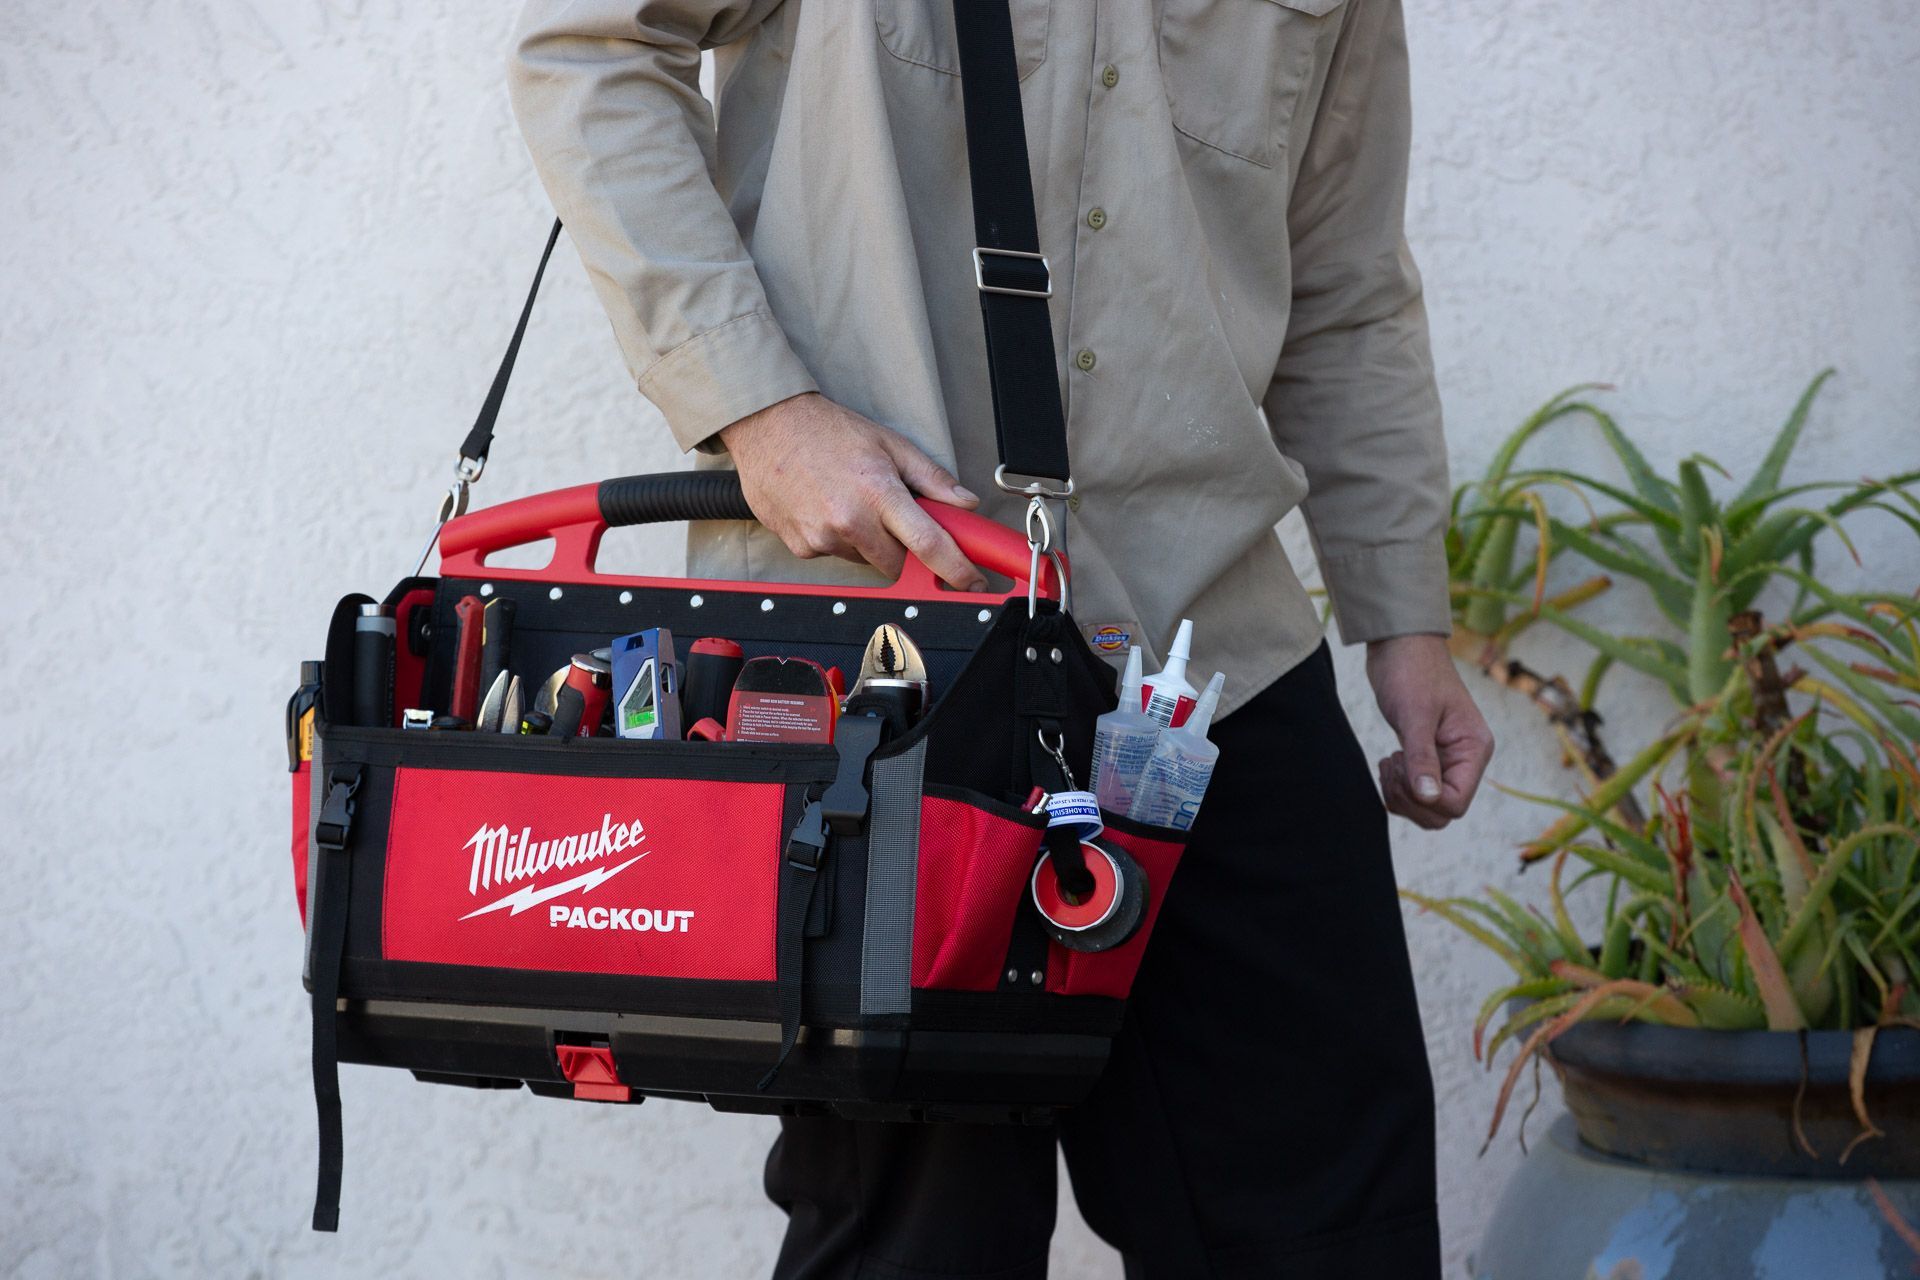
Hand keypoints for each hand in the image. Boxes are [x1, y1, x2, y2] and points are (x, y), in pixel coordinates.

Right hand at [718, 393, 987, 590]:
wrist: (768, 426)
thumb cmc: (828, 431)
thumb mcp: (890, 444)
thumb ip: (932, 479)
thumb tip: (965, 503)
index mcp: (878, 493)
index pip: (929, 544)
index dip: (956, 569)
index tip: (971, 581)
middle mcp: (849, 521)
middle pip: (897, 564)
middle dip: (903, 549)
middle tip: (891, 518)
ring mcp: (821, 538)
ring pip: (865, 561)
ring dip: (868, 543)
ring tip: (850, 502)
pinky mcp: (800, 547)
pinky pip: (834, 555)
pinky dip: (838, 540)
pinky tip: (825, 508)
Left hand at [1365, 634, 1494, 829]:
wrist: (1399, 645)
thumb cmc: (1411, 671)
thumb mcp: (1415, 715)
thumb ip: (1422, 758)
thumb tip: (1429, 798)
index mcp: (1474, 749)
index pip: (1456, 803)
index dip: (1425, 799)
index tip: (1402, 768)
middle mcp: (1466, 759)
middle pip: (1443, 812)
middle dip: (1410, 800)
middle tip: (1391, 765)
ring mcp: (1447, 761)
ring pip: (1428, 807)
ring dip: (1401, 795)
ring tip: (1387, 763)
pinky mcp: (1428, 758)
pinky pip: (1416, 793)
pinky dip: (1397, 788)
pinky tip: (1388, 763)